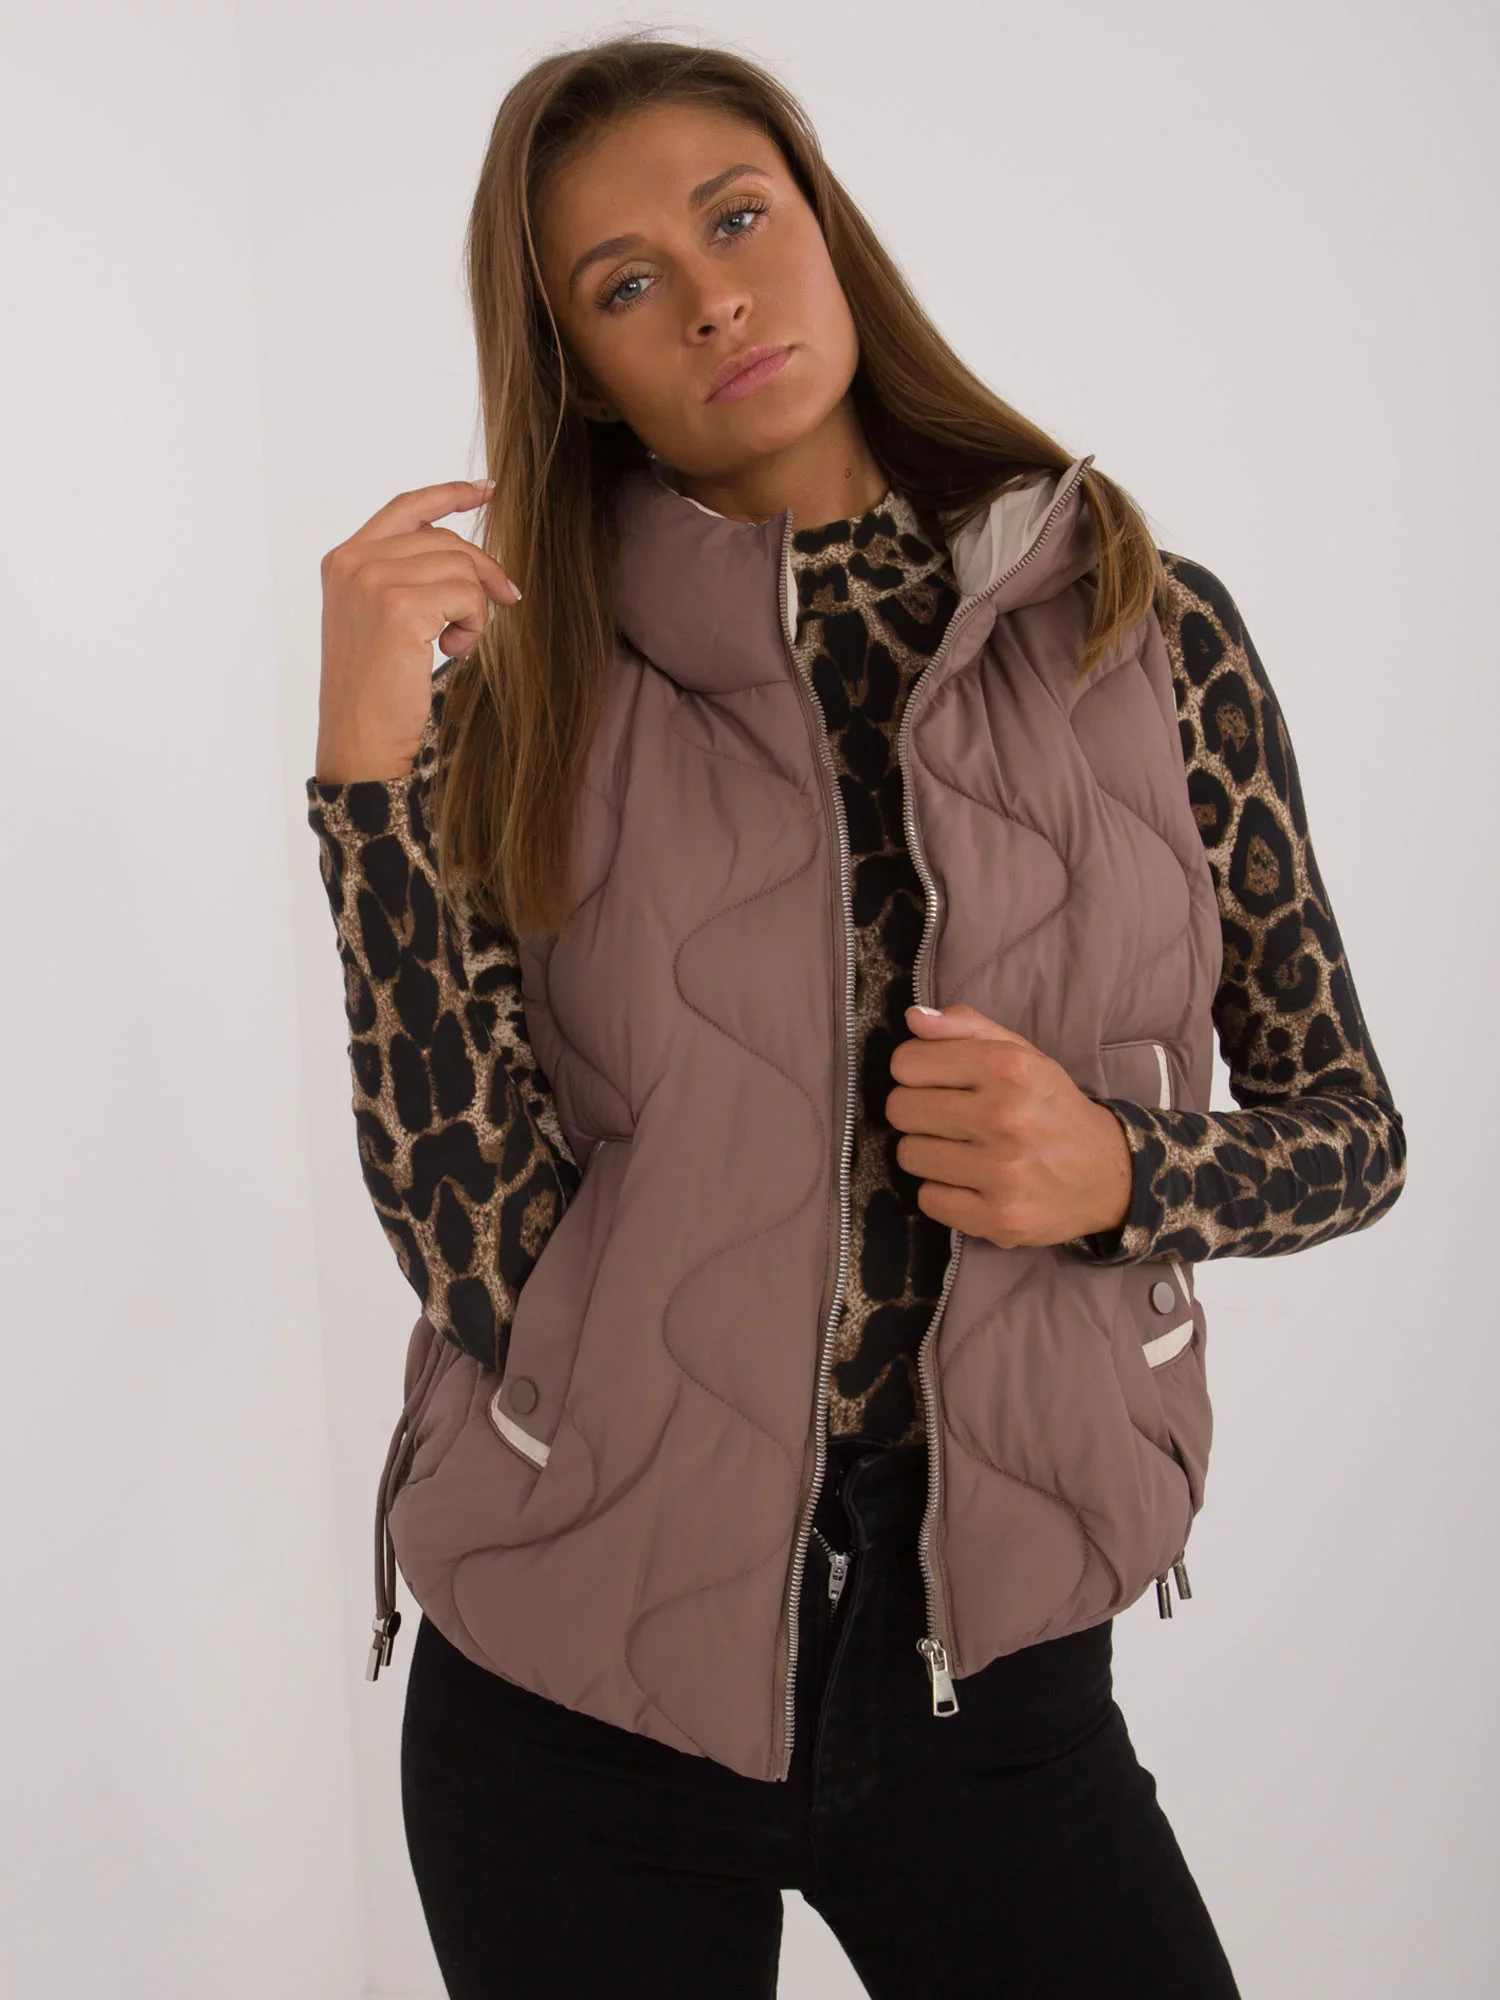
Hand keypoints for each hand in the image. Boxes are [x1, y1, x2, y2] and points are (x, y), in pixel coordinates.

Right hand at [315, 477, 520, 782]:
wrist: (357, 743)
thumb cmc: (374, 694)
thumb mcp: (380, 623)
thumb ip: (405, 579)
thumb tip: (467, 557)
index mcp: (343, 560)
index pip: (406, 509)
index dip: (450, 494)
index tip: (487, 490)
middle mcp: (353, 562)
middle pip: (447, 541)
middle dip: (483, 573)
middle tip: (506, 601)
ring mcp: (373, 581)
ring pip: (461, 567)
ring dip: (475, 609)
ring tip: (456, 645)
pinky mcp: (400, 607)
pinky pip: (468, 595)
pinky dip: (475, 625)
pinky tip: (454, 652)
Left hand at [885, 1002, 1131, 1248]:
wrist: (1107, 1174)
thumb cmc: (1051, 1108)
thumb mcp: (1021, 1054)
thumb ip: (966, 1027)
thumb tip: (913, 1018)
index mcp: (1009, 1067)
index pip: (906, 1063)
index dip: (915, 1072)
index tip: (937, 1083)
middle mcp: (1006, 1117)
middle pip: (900, 1110)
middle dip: (918, 1113)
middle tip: (950, 1120)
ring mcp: (1003, 1172)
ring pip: (908, 1155)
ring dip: (929, 1154)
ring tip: (963, 1152)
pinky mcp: (999, 1219)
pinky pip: (928, 1199)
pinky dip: (943, 1193)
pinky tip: (972, 1184)